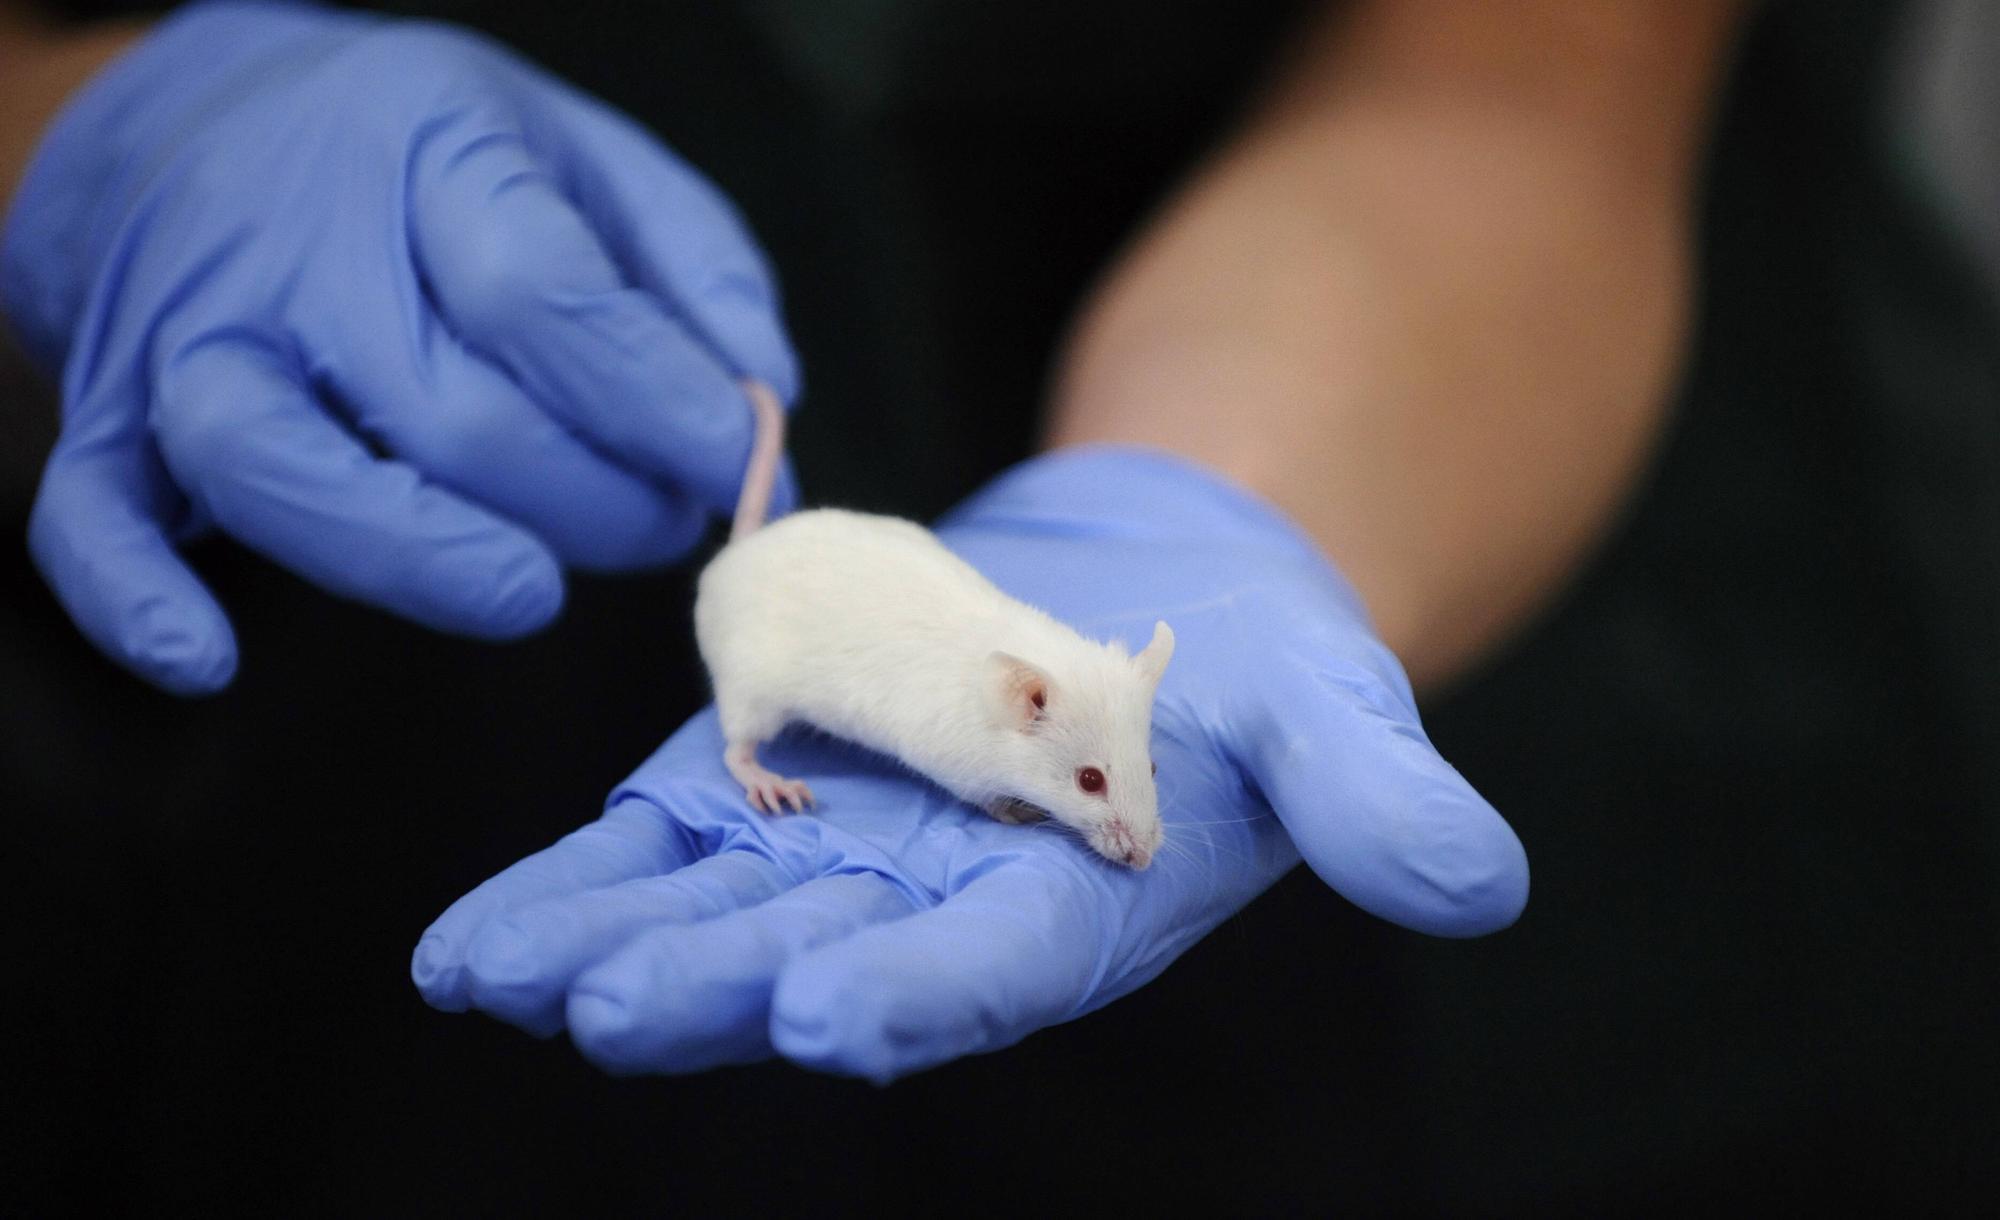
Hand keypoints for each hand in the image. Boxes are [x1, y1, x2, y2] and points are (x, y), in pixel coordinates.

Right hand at [1, 0, 796, 694]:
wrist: (208, 122)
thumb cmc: (437, 164)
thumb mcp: (588, 158)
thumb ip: (693, 268)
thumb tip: (766, 402)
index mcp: (431, 153)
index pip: (544, 296)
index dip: (655, 405)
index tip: (736, 463)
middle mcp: (298, 247)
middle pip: (450, 414)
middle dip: (589, 502)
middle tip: (657, 519)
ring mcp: (190, 335)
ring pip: (276, 469)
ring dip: (420, 560)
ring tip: (528, 591)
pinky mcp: (111, 414)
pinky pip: (92, 515)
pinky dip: (135, 597)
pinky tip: (207, 659)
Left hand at [412, 447, 1526, 1081]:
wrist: (1160, 586)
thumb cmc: (1258, 671)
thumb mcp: (1334, 707)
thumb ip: (1379, 794)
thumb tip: (1480, 884)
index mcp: (1080, 911)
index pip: (998, 969)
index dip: (918, 993)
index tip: (829, 1017)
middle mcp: (947, 909)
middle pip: (823, 955)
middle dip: (715, 982)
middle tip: (606, 1008)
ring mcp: (851, 852)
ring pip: (716, 912)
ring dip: (606, 943)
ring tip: (488, 976)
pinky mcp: (780, 781)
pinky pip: (666, 842)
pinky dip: (579, 880)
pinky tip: (471, 939)